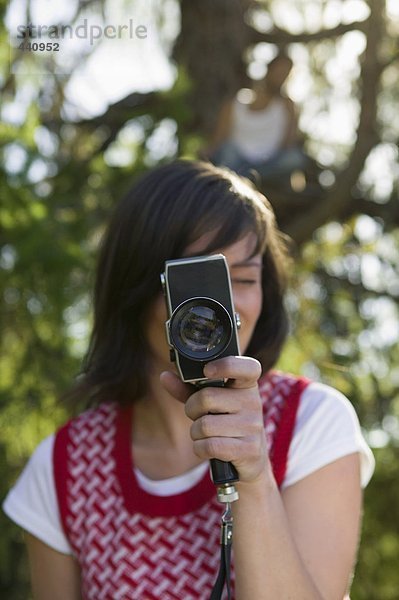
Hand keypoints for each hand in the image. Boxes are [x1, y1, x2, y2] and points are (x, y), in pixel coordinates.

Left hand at [160, 356, 267, 482]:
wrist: (250, 457)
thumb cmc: (225, 422)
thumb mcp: (209, 403)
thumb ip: (187, 389)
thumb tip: (164, 376)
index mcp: (246, 384)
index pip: (246, 367)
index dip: (226, 365)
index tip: (207, 370)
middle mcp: (253, 402)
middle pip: (206, 398)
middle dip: (192, 409)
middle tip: (198, 415)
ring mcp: (253, 425)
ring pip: (205, 425)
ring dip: (195, 432)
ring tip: (205, 433)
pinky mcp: (249, 448)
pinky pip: (210, 446)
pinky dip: (200, 448)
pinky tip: (207, 447)